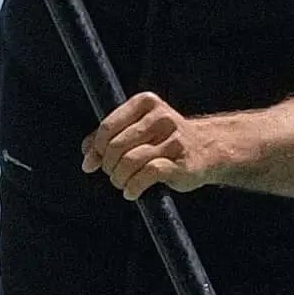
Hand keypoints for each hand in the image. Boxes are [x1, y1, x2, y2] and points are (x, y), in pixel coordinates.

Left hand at [83, 92, 219, 200]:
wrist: (206, 149)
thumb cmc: (164, 140)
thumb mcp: (136, 131)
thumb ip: (107, 140)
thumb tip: (87, 160)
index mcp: (145, 103)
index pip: (108, 128)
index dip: (96, 149)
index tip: (94, 163)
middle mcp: (161, 117)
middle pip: (116, 146)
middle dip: (108, 166)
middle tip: (112, 175)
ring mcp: (173, 139)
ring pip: (130, 161)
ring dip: (119, 178)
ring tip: (122, 184)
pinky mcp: (181, 162)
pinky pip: (148, 174)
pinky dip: (133, 187)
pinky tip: (132, 192)